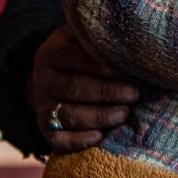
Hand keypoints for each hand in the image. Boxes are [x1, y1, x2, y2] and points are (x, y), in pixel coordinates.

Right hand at [32, 26, 139, 152]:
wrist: (53, 74)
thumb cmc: (81, 51)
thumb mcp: (83, 38)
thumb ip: (100, 36)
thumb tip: (134, 37)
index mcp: (52, 53)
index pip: (73, 58)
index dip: (98, 65)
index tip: (121, 69)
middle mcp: (44, 80)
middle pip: (74, 88)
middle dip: (107, 92)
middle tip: (134, 94)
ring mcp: (42, 106)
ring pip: (68, 114)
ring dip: (98, 117)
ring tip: (124, 114)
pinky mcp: (45, 128)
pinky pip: (57, 139)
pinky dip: (77, 140)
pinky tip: (99, 137)